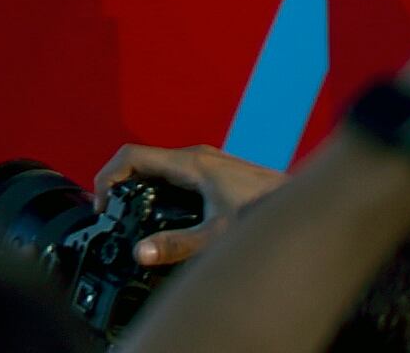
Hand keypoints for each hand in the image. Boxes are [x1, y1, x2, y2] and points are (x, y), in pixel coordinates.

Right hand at [97, 142, 283, 267]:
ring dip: (142, 186)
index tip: (101, 203)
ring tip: (134, 215)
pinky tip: (169, 215)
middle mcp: (197, 156)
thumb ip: (178, 246)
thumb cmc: (268, 215)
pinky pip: (177, 174)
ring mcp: (209, 162)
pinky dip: (162, 190)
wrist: (308, 208)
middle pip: (143, 161)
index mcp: (190, 163)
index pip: (130, 155)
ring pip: (161, 167)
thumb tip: (141, 254)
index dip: (107, 176)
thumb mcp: (217, 236)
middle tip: (113, 213)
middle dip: (121, 184)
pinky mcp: (218, 173)